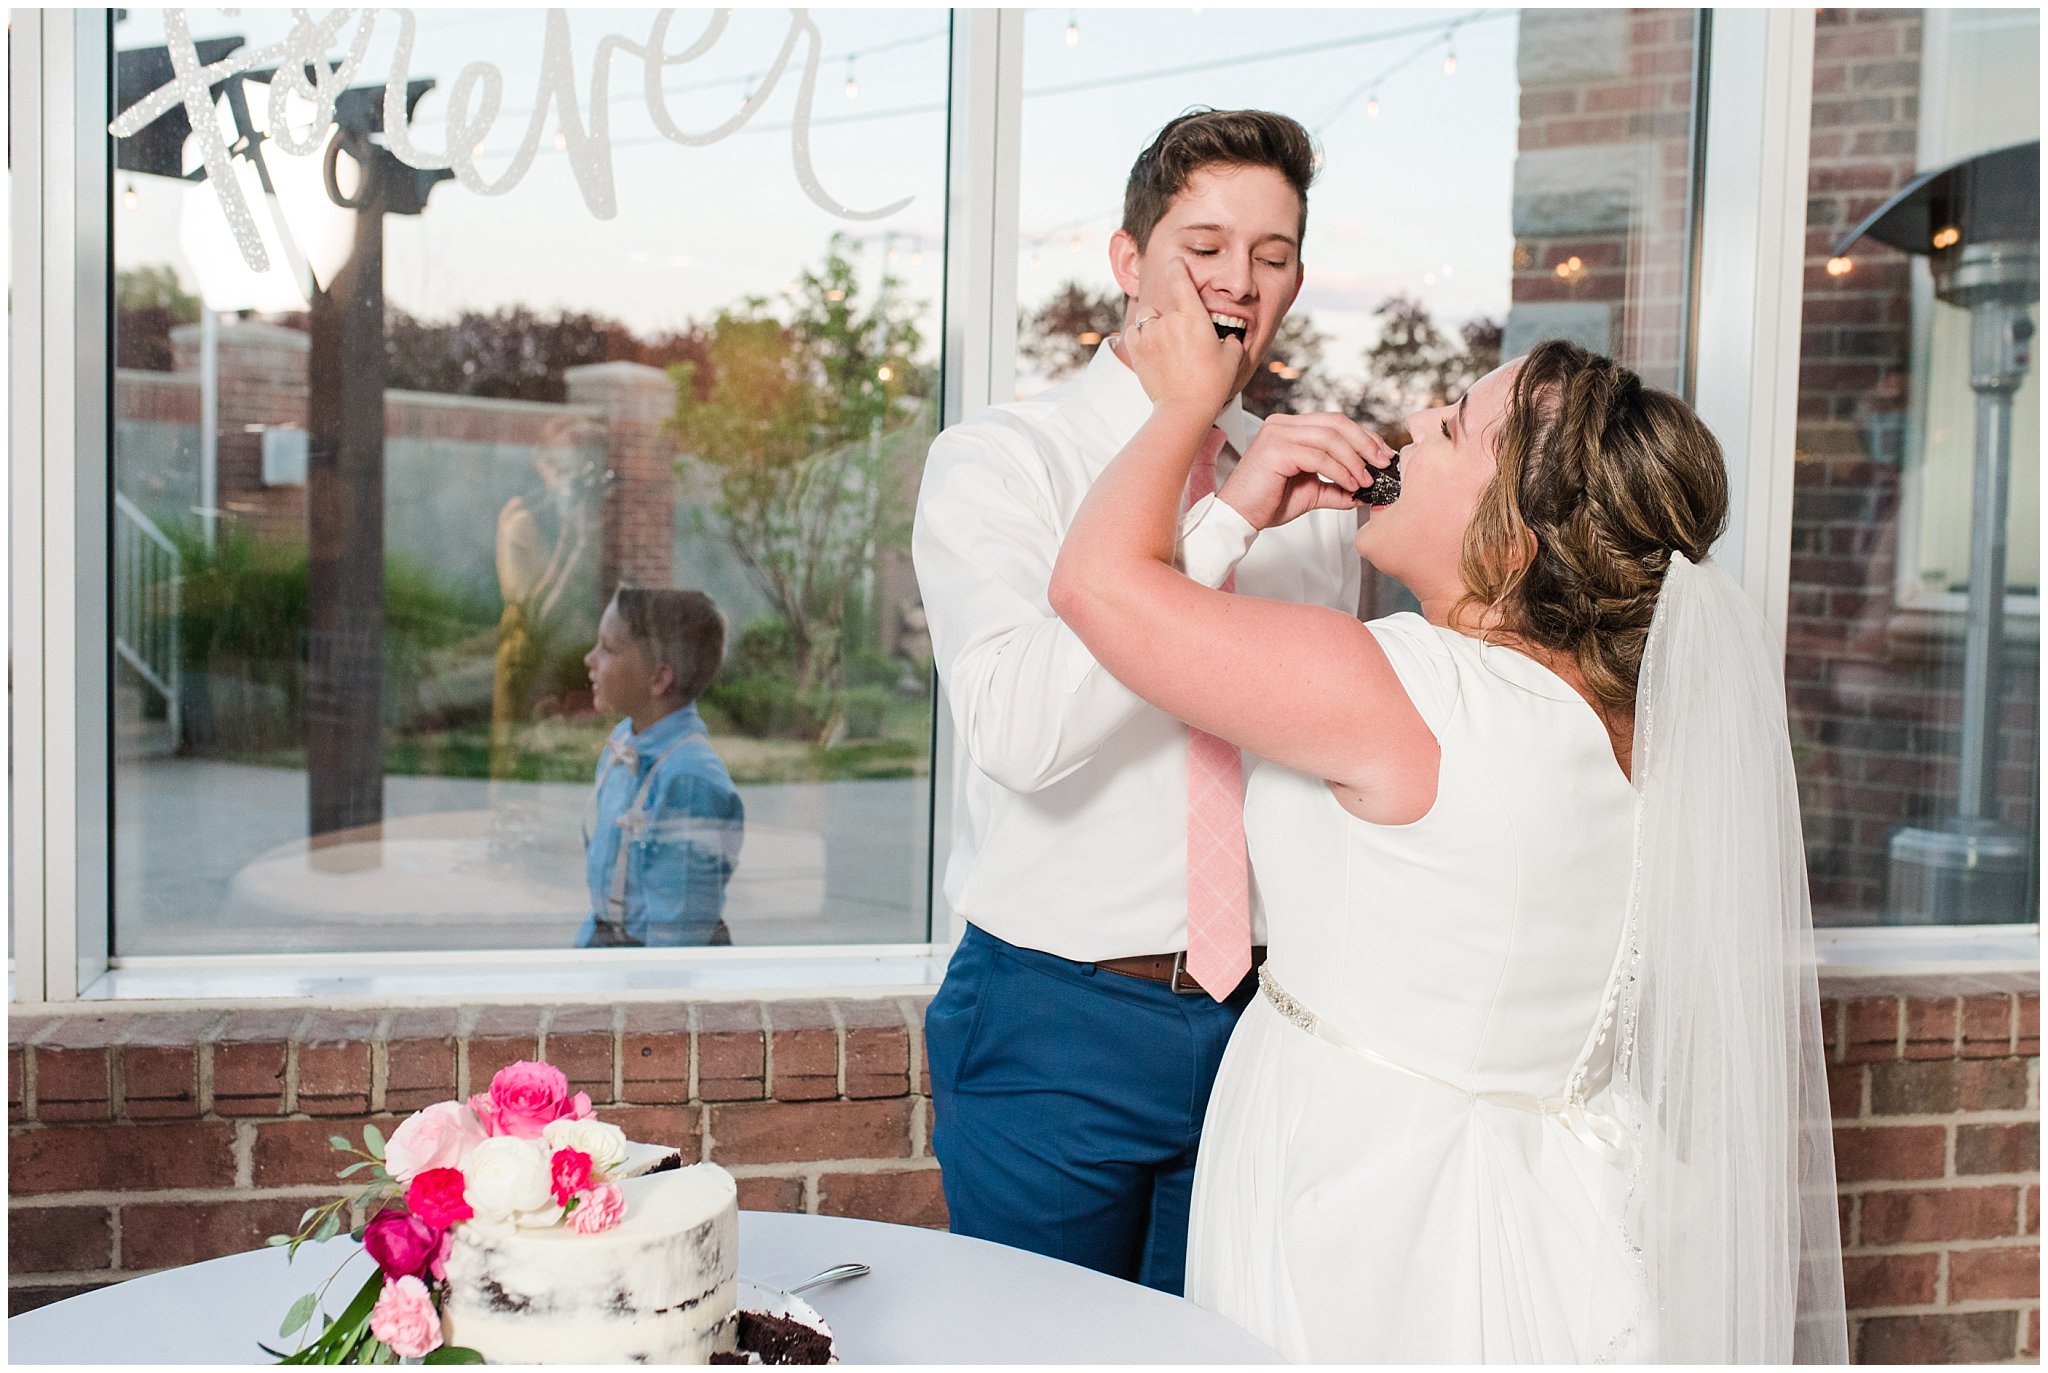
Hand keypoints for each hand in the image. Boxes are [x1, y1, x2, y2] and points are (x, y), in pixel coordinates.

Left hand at [1121, 257, 1241, 416]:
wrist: (1184, 409)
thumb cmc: (1211, 384)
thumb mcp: (1232, 358)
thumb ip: (1231, 340)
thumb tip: (1231, 337)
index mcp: (1193, 316)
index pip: (1179, 277)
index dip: (1177, 267)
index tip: (1177, 264)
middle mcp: (1168, 320)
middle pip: (1163, 303)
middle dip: (1170, 314)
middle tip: (1180, 335)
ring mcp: (1149, 334)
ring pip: (1146, 316)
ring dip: (1154, 324)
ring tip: (1165, 343)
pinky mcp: (1136, 349)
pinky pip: (1133, 331)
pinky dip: (1140, 336)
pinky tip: (1151, 346)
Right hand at [1216, 412, 1394, 530]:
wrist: (1239, 518)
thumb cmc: (1267, 503)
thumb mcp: (1311, 492)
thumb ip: (1336, 486)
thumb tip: (1364, 490)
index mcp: (1290, 427)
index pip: (1335, 422)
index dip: (1364, 436)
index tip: (1383, 455)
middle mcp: (1282, 424)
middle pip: (1336, 423)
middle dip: (1365, 443)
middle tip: (1382, 464)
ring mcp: (1277, 434)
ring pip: (1330, 438)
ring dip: (1354, 461)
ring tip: (1365, 481)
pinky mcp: (1275, 450)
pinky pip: (1318, 456)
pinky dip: (1340, 471)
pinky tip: (1349, 485)